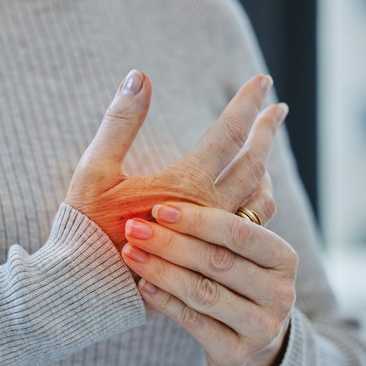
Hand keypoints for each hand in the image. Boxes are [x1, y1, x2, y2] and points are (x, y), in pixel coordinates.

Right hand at [65, 69, 284, 247]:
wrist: (87, 289)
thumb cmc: (86, 228)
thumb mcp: (94, 170)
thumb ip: (120, 122)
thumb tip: (139, 76)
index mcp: (184, 186)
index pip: (228, 134)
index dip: (246, 103)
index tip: (263, 81)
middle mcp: (209, 212)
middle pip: (254, 164)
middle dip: (266, 132)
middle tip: (279, 109)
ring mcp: (213, 240)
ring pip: (260, 201)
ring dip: (267, 171)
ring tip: (265, 153)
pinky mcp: (209, 262)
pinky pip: (250, 231)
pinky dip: (258, 204)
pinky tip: (252, 198)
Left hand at [122, 200, 297, 365]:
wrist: (249, 345)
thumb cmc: (235, 283)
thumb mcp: (239, 252)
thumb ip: (219, 221)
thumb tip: (178, 178)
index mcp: (282, 258)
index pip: (240, 232)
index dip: (197, 219)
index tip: (158, 209)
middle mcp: (280, 293)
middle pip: (218, 262)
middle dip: (170, 242)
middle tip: (134, 229)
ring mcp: (262, 327)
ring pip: (203, 292)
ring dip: (161, 270)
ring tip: (131, 253)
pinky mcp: (237, 353)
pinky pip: (194, 322)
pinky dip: (165, 301)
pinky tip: (143, 285)